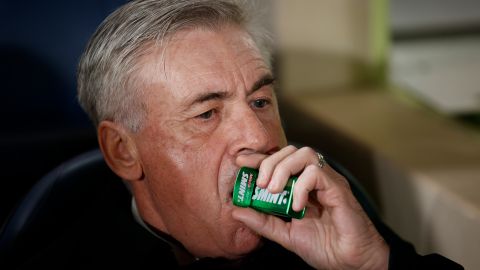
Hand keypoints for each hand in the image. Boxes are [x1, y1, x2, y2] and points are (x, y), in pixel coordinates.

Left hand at [232, 145, 388, 269]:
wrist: (351, 262)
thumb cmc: (325, 247)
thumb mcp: (285, 235)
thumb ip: (262, 222)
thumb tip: (236, 210)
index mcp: (302, 186)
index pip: (279, 162)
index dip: (259, 158)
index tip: (241, 162)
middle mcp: (315, 179)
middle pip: (290, 151)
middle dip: (269, 163)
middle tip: (260, 185)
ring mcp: (328, 182)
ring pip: (304, 154)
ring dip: (283, 169)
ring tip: (274, 191)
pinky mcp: (338, 189)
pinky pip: (317, 173)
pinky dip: (301, 186)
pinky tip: (297, 206)